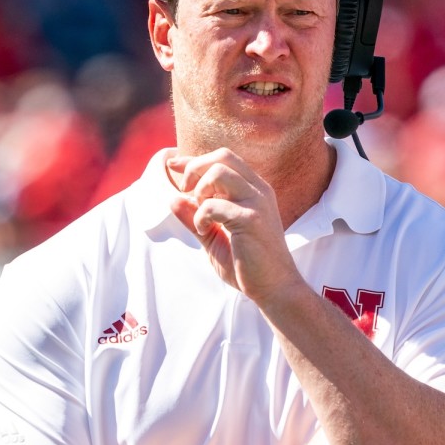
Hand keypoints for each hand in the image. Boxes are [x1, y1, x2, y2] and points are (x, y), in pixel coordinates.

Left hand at [167, 148, 298, 301]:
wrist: (274, 287)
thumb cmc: (246, 264)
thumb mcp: (213, 237)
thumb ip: (195, 217)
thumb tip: (173, 198)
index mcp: (252, 189)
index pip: (222, 159)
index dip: (192, 160)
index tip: (171, 164)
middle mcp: (258, 189)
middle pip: (222, 156)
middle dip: (194, 168)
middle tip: (185, 192)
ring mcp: (257, 201)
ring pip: (219, 171)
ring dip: (200, 190)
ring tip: (200, 214)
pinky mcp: (252, 218)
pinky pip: (214, 204)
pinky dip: (201, 216)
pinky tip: (204, 230)